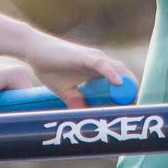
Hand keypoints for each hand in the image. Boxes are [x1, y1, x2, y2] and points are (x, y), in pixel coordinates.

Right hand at [19, 33, 136, 110]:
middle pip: (126, 78)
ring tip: (133, 103)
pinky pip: (102, 64)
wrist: (33, 48)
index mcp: (98, 71)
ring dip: (128, 87)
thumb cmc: (49, 67)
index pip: (122, 84)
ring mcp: (94, 58)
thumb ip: (76, 102)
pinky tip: (118, 83)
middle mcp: (100, 63)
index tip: (132, 115)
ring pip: (118, 70)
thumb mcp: (65, 91)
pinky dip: (112, 74)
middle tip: (135, 115)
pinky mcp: (84, 56)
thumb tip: (84, 119)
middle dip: (132, 95)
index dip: (129, 98)